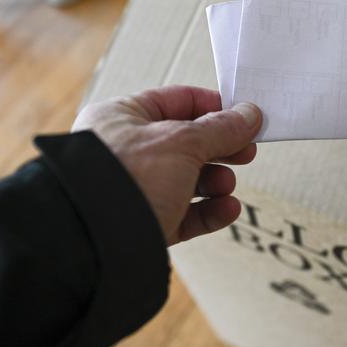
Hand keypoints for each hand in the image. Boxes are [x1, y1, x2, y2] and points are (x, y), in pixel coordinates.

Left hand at [72, 85, 261, 245]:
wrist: (97, 245)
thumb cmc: (124, 179)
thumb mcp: (182, 142)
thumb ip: (220, 128)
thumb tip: (250, 115)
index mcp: (123, 118)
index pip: (176, 101)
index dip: (213, 106)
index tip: (243, 115)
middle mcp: (127, 152)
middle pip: (187, 142)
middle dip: (220, 147)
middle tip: (246, 150)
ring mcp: (136, 189)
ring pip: (188, 179)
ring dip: (216, 181)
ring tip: (227, 184)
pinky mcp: (145, 223)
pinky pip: (185, 213)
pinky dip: (210, 211)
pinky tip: (227, 209)